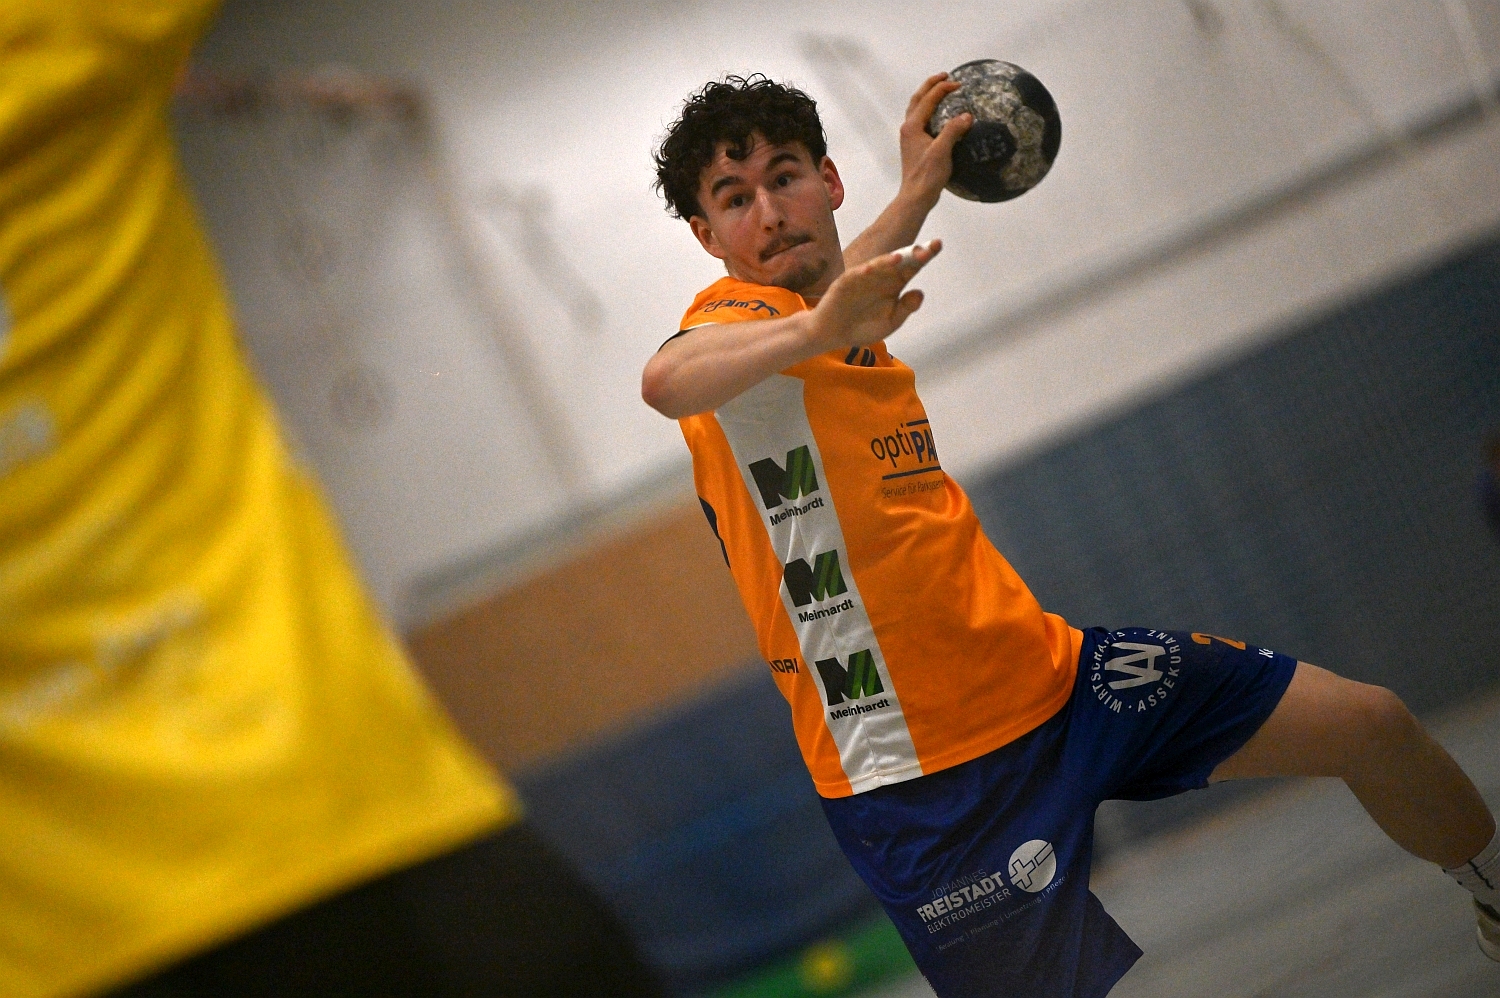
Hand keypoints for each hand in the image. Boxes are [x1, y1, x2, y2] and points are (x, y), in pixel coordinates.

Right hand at [812, 240, 942, 349]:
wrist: (834, 334)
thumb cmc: (863, 327)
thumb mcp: (890, 322)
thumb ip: (905, 308)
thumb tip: (920, 293)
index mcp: (895, 283)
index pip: (913, 266)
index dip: (925, 255)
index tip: (938, 245)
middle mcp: (881, 276)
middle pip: (898, 261)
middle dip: (910, 254)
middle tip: (925, 248)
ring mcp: (862, 278)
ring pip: (877, 266)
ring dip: (887, 261)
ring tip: (899, 257)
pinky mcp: (844, 284)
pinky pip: (854, 277)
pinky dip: (861, 273)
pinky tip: (870, 270)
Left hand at [897, 73, 972, 211]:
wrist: (916, 196)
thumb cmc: (927, 175)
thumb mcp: (942, 151)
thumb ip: (953, 130)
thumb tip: (967, 115)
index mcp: (912, 126)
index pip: (928, 99)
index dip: (943, 88)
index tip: (959, 84)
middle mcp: (908, 128)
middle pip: (918, 99)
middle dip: (931, 85)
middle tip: (945, 76)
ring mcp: (910, 137)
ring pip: (916, 108)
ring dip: (928, 96)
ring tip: (941, 90)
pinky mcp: (914, 145)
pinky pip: (920, 119)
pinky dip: (929, 110)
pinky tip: (939, 115)